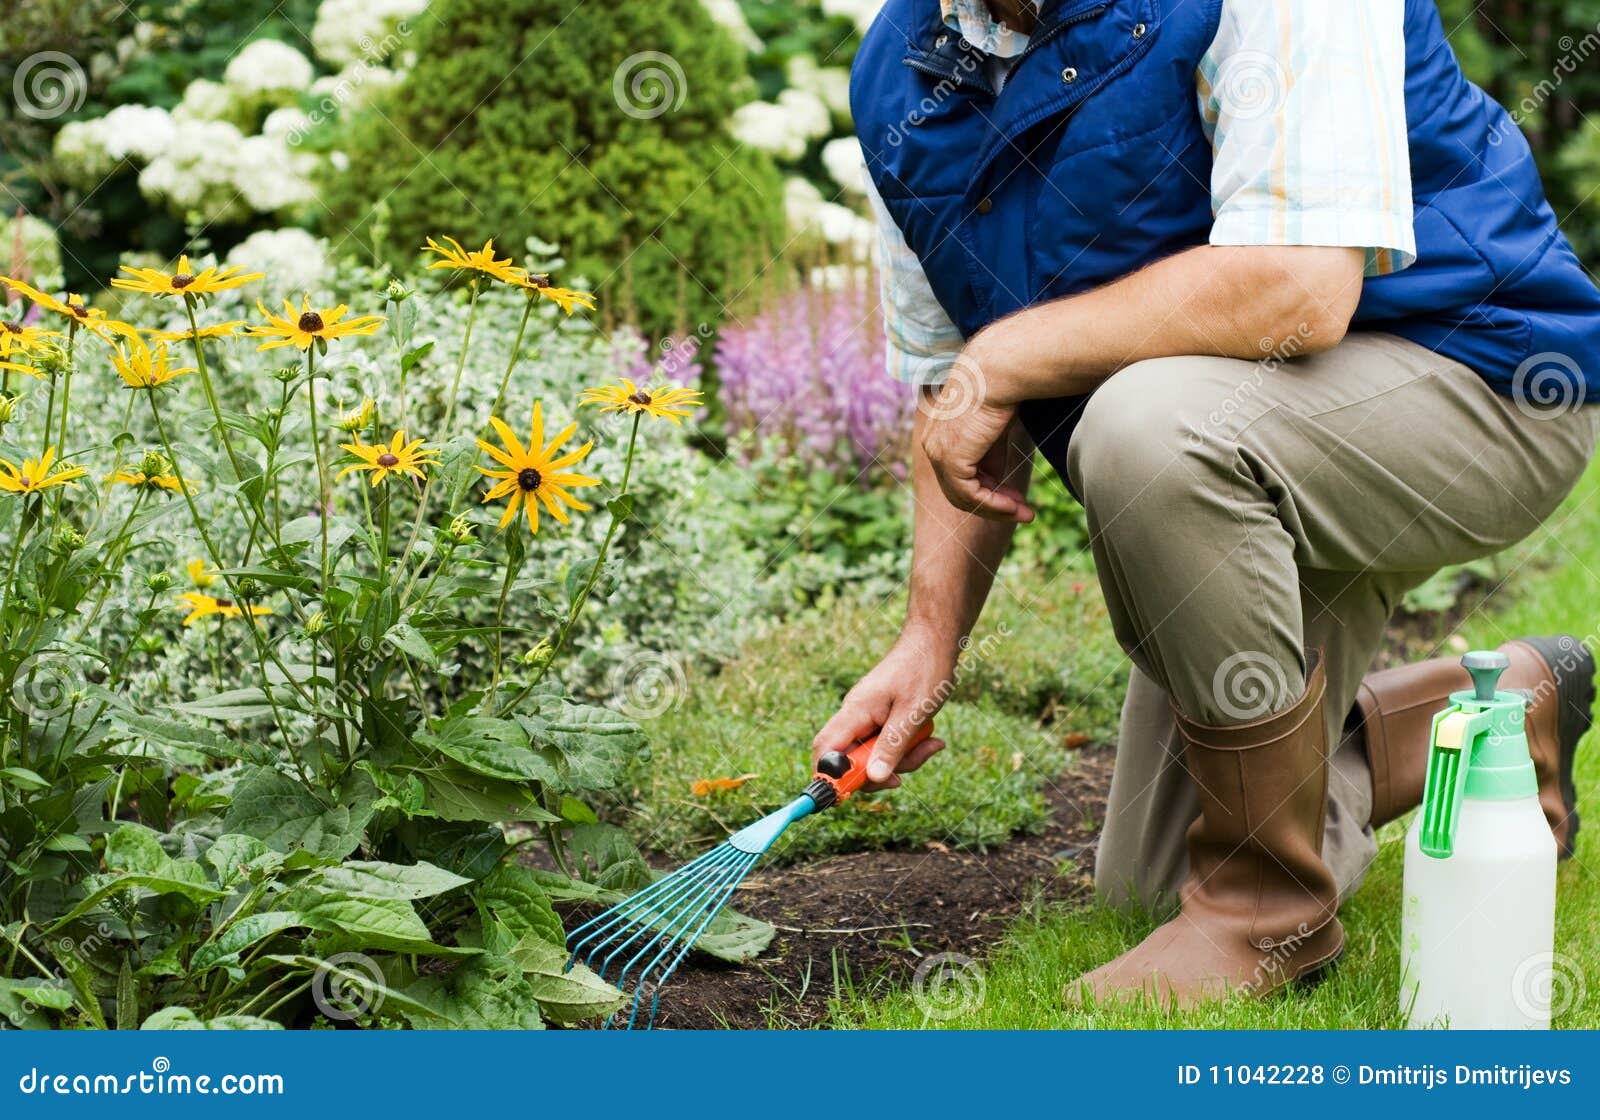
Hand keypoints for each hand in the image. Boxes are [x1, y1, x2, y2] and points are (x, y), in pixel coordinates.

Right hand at [811, 630, 952, 790]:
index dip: (829, 777)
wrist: (935, 641)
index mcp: (855, 711)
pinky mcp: (882, 717)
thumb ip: (892, 747)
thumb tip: (874, 778)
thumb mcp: (913, 713)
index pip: (825, 750)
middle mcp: (855, 715)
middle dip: (878, 773)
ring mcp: (868, 716)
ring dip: (901, 760)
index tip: (846, 796)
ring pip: (872, 755)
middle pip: (850, 760)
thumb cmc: (925, 670)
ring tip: (931, 744)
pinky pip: (887, 744)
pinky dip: (907, 748)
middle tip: (905, 775)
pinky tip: (930, 738)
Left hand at [920, 357, 1033, 522]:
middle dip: (994, 504)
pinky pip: (972, 495)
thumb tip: (998, 483)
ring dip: (997, 509)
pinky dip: (995, 505)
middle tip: (1024, 511)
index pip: (957, 474)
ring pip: (965, 497)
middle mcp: (932, 445)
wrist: (998, 372)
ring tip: (1026, 513)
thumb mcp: (993, 430)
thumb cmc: (1001, 391)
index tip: (1016, 499)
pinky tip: (1016, 507)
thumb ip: (990, 457)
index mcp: (938, 435)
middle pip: (959, 490)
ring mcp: (938, 454)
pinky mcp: (951, 460)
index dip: (988, 490)